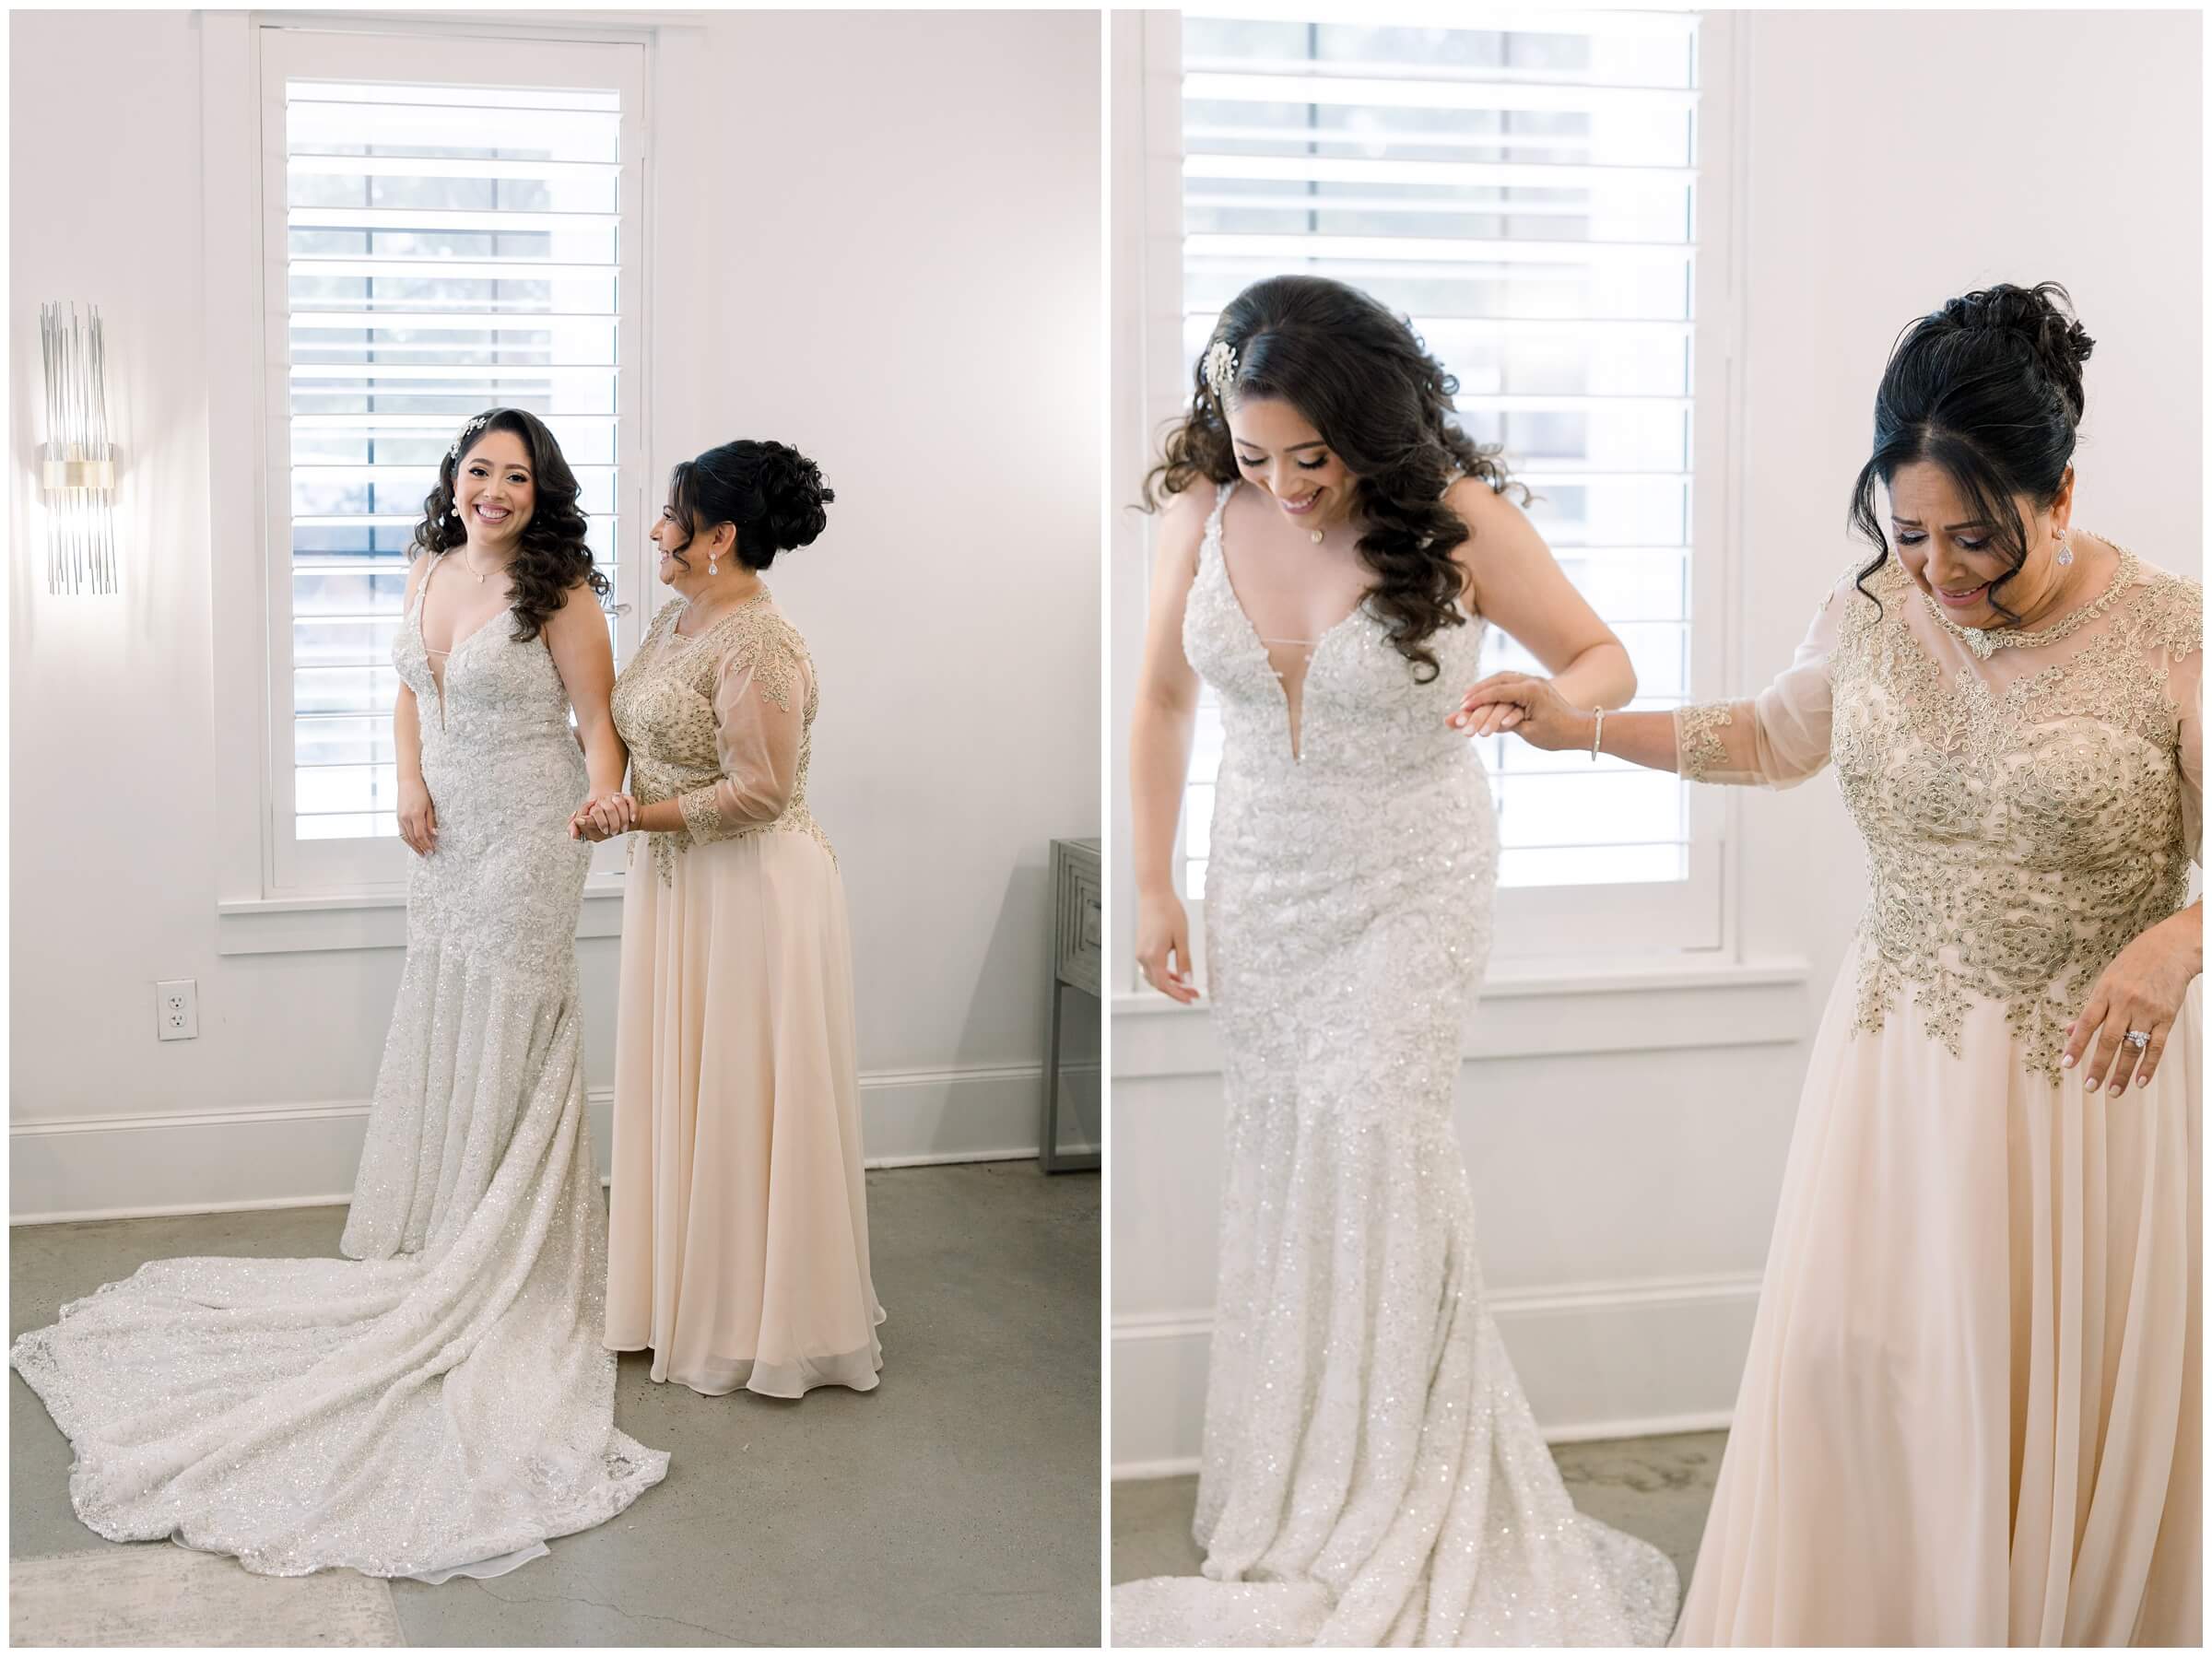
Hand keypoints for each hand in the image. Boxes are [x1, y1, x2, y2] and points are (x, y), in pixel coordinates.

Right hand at [397, 775, 437, 854]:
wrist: (408, 781)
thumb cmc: (421, 791)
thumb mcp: (430, 806)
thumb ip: (431, 821)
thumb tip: (434, 834)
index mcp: (415, 814)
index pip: (421, 835)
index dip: (427, 844)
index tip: (433, 849)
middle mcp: (405, 818)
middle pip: (413, 838)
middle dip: (421, 847)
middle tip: (428, 854)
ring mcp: (400, 818)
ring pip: (406, 837)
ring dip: (414, 846)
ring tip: (421, 852)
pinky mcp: (398, 817)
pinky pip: (402, 832)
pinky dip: (408, 840)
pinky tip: (413, 843)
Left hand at [570, 792, 636, 841]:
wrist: (616, 812)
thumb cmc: (600, 821)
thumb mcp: (587, 827)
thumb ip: (576, 830)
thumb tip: (572, 835)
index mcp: (591, 806)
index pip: (591, 811)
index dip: (595, 822)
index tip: (600, 831)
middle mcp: (603, 800)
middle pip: (607, 808)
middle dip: (610, 822)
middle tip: (610, 833)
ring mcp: (616, 798)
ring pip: (619, 804)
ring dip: (622, 819)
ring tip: (622, 830)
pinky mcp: (628, 798)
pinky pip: (631, 801)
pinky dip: (632, 811)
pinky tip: (632, 820)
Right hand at [1136, 889, 1199, 1004]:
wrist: (1155, 894)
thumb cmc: (1169, 912)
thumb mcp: (1182, 938)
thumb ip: (1184, 961)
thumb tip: (1188, 981)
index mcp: (1153, 955)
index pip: (1164, 984)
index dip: (1178, 994)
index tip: (1191, 999)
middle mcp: (1143, 957)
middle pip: (1159, 984)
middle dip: (1176, 991)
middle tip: (1194, 993)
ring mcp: (1140, 953)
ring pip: (1154, 977)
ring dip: (1170, 984)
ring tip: (1187, 986)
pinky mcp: (1142, 948)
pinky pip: (1152, 968)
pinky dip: (1164, 974)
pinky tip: (1176, 974)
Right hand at [1450, 672, 1594, 751]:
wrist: (1580, 729)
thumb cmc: (1557, 735)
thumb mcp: (1529, 732)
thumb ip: (1506, 723)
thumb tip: (1484, 721)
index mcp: (1531, 692)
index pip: (1498, 692)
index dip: (1478, 700)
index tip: (1463, 706)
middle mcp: (1532, 682)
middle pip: (1498, 680)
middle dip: (1478, 690)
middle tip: (1463, 701)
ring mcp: (1534, 682)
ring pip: (1504, 678)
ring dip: (1486, 686)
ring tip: (1470, 696)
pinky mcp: (1534, 686)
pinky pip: (1511, 682)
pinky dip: (1496, 687)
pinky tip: (1486, 694)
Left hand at [2063, 915, 2200, 1092]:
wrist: (2170, 950)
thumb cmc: (2133, 965)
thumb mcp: (2106, 980)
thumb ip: (2091, 1008)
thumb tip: (2069, 1030)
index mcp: (2105, 992)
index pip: (2086, 1023)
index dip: (2075, 1045)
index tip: (2066, 1064)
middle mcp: (2125, 1002)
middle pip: (2109, 1039)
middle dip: (2097, 1065)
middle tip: (2089, 1087)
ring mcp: (2147, 1011)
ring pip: (2133, 1047)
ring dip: (2122, 1072)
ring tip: (2113, 1091)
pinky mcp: (2166, 1017)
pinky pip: (2157, 1046)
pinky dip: (2148, 1065)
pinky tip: (2140, 1081)